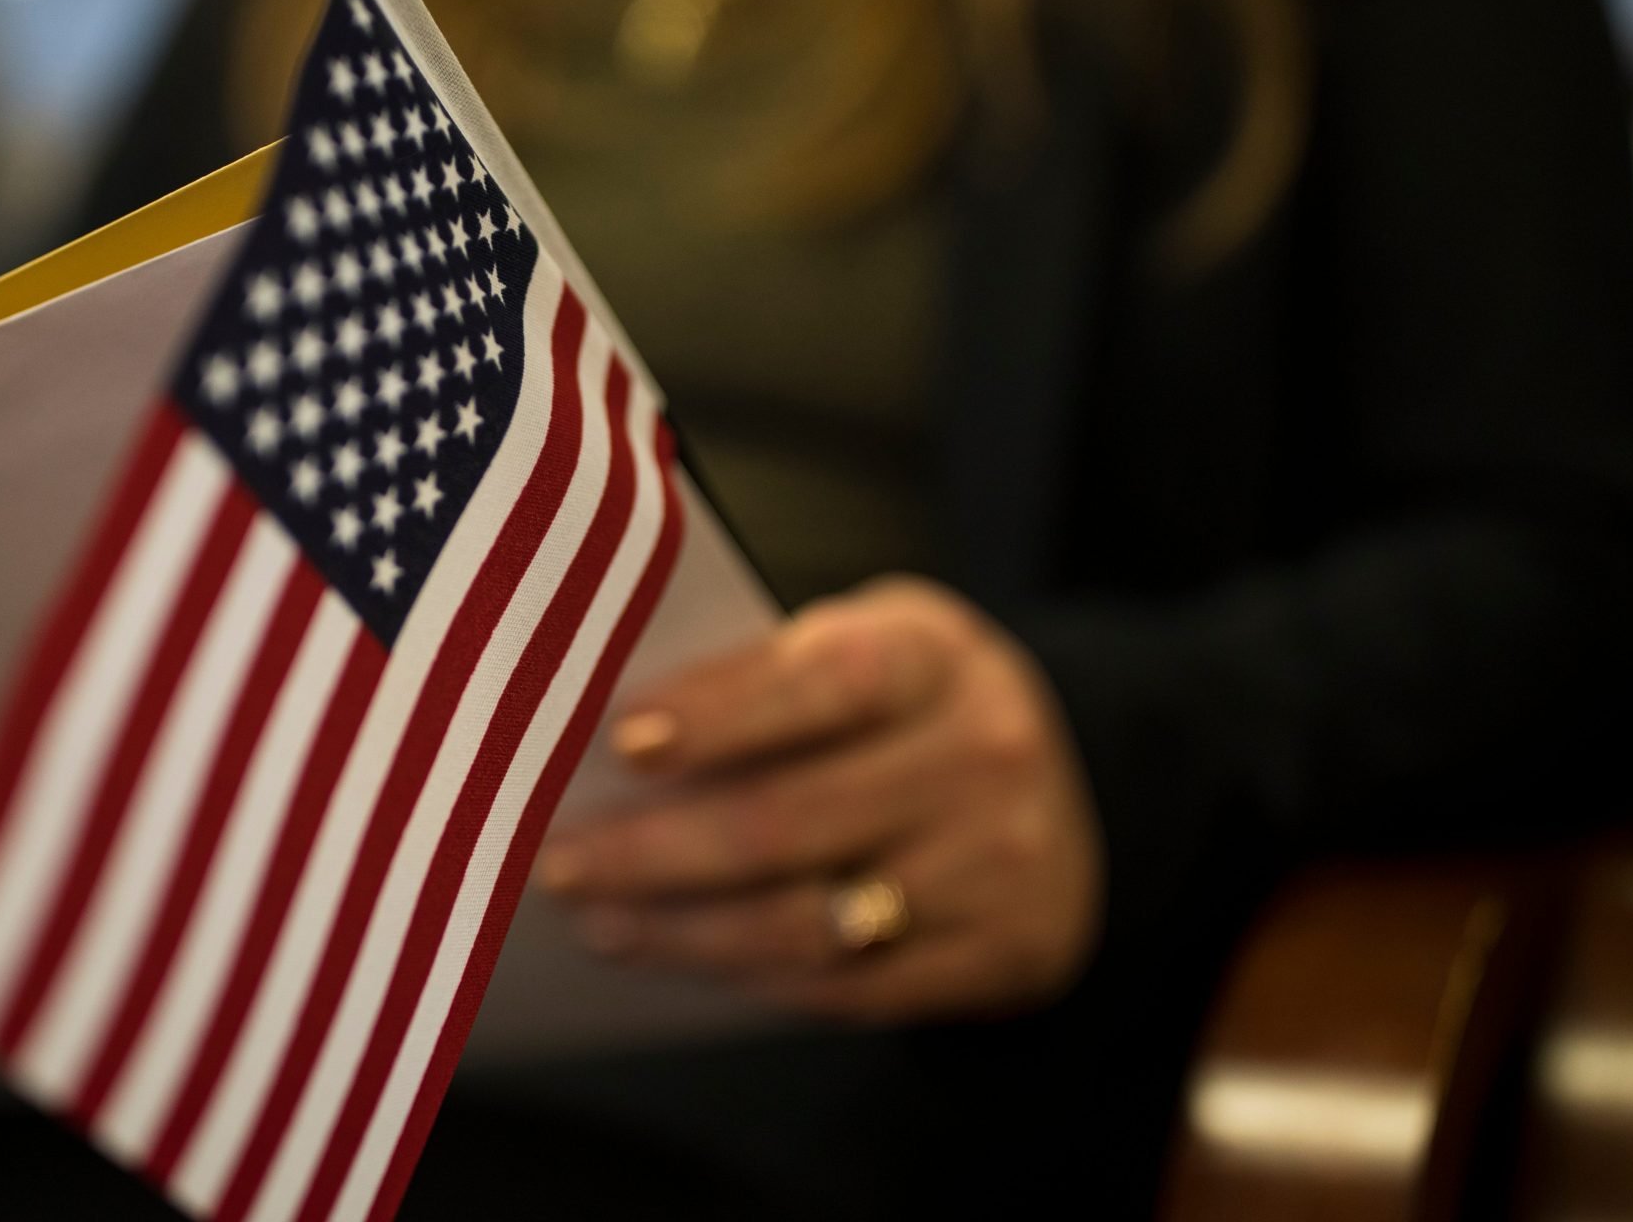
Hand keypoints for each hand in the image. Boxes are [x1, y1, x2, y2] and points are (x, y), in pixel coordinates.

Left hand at [535, 576, 1103, 1021]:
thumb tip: (610, 736)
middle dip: (653, 849)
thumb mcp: (870, 644)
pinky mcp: (999, 957)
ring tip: (602, 918)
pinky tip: (683, 958)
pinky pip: (847, 987)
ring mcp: (998, 867)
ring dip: (684, 928)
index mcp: (935, 657)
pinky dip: (749, 976)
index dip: (719, 714)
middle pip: (789, 819)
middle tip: (562, 861)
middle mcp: (981, 758)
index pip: (822, 683)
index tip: (621, 743)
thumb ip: (768, 672)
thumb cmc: (911, 709)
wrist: (1070, 797)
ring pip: (807, 920)